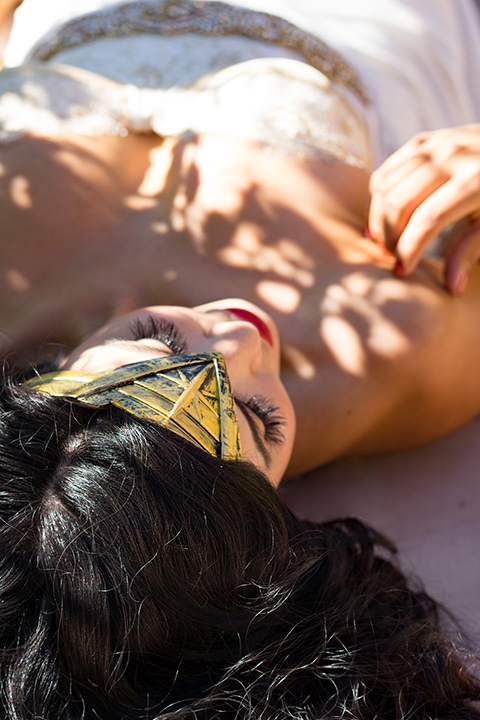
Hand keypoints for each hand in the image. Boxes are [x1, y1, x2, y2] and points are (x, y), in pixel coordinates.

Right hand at [368, 125, 479, 294]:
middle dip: (390, 238)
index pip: (426, 221)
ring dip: (379, 220)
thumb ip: (470, 251)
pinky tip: (384, 221)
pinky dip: (378, 199)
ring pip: (384, 187)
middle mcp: (450, 157)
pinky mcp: (422, 142)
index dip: (409, 250)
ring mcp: (434, 145)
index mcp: (475, 180)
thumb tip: (452, 289)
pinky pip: (386, 172)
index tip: (403, 272)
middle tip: (393, 259)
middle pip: (399, 204)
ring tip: (387, 244)